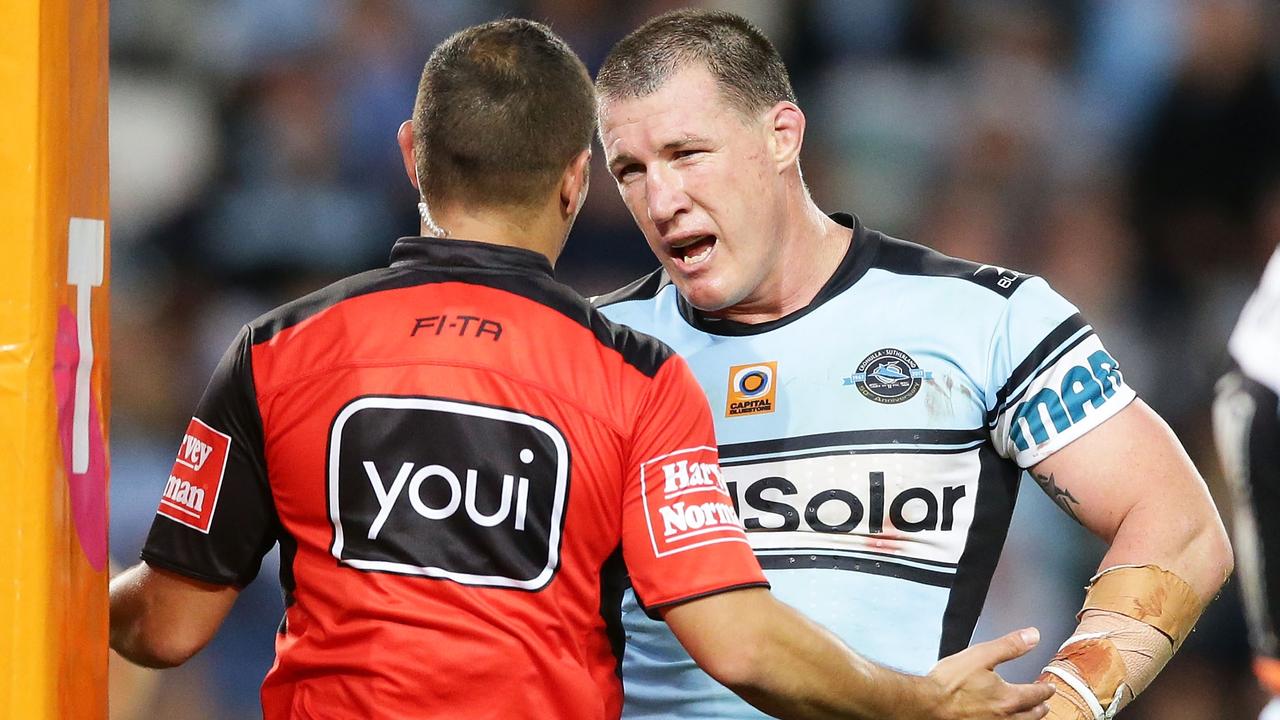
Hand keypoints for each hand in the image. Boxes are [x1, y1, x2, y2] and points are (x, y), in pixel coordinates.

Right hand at [924, 628, 1055, 719]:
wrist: (926, 705)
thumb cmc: (948, 683)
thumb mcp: (980, 655)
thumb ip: (1009, 646)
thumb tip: (1032, 636)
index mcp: (1008, 698)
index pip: (1035, 694)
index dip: (1045, 689)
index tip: (1049, 687)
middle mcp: (1004, 717)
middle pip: (1032, 715)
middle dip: (1040, 707)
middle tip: (1044, 703)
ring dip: (1029, 719)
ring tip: (1031, 715)